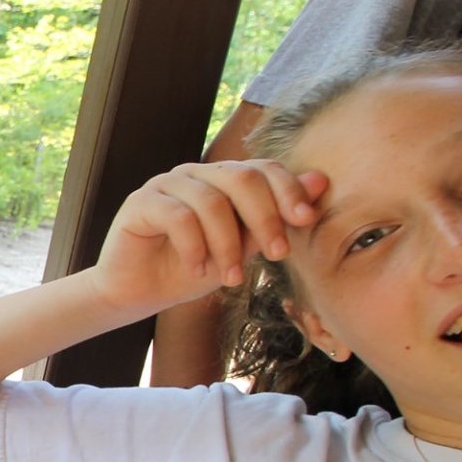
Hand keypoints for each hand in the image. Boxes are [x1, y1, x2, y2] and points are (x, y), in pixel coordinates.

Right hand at [93, 160, 326, 314]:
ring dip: (228, 245)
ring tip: (231, 279)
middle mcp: (196, 174)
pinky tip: (196, 269)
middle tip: (278, 255)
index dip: (288, 190)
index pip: (263, 169)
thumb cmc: (191, 269)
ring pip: (212, 202)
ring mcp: (167, 184)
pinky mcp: (140, 202)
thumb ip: (274, 218)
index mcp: (223, 179)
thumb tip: (320, 181)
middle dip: (266, 218)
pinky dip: (195, 248)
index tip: (305, 221)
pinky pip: (178, 217)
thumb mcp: (242, 249)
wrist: (140, 293)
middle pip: (242, 178)